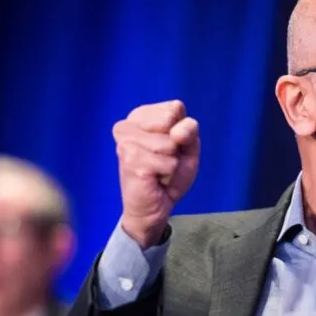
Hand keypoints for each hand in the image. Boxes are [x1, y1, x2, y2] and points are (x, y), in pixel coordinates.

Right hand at [113, 100, 199, 247]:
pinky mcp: (131, 160)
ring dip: (172, 162)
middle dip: (177, 147)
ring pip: (171, 143)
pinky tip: (155, 179)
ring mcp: (127, 142)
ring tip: (159, 171)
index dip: (183, 131)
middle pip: (173, 123)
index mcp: (139, 116)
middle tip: (164, 162)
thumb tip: (176, 132)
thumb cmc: (168, 175)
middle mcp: (127, 126)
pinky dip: (169, 174)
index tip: (171, 147)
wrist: (153, 208)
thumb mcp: (187, 147)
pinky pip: (169, 162)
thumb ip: (188, 130)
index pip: (175, 108)